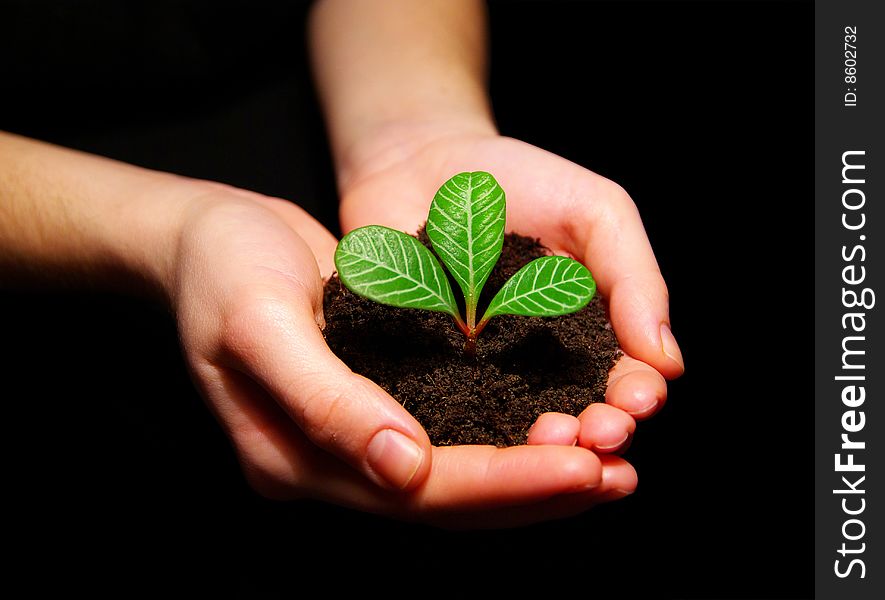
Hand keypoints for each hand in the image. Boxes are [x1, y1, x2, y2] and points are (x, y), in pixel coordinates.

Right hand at [170, 184, 634, 526]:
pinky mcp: (373, 405)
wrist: (202, 236)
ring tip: (609, 466)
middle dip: (535, 490)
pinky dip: (504, 437)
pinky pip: (448, 435)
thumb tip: (406, 469)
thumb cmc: (222, 268)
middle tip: (618, 476)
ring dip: (531, 474)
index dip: (503, 482)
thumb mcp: (260, 322)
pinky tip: (554, 428)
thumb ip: (326, 400)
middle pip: (447, 499)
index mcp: (293, 460)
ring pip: (456, 478)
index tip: (582, 467)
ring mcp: (351, 442)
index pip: (416, 491)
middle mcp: (329, 466)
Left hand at [338, 129, 684, 454]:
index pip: (623, 379)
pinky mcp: (423, 374)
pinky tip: (478, 439)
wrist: (419, 160)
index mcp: (589, 334)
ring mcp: (478, 375)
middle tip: (596, 434)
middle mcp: (536, 366)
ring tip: (545, 440)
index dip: (635, 395)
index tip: (636, 398)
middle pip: (573, 416)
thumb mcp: (596, 211)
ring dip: (536, 447)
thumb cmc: (518, 179)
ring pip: (512, 426)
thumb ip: (635, 278)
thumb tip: (668, 361)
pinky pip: (443, 411)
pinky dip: (462, 430)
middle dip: (592, 434)